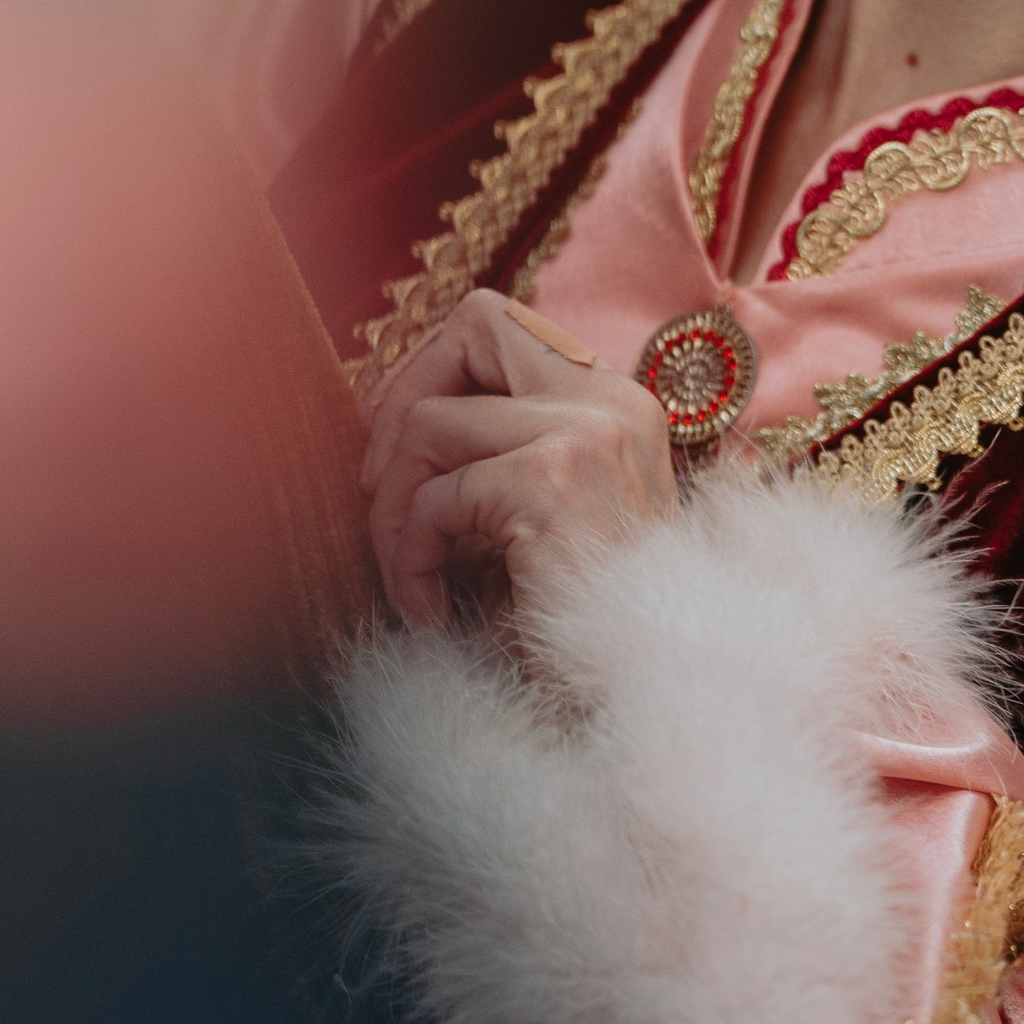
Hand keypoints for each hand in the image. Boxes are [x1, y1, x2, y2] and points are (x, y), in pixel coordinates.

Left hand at [360, 290, 675, 630]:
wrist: (641, 702)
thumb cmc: (583, 624)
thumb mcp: (547, 514)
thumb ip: (499, 452)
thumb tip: (394, 418)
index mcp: (619, 402)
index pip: (504, 326)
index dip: (436, 373)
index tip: (409, 456)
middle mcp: (613, 401)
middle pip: (476, 321)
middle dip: (404, 398)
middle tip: (381, 489)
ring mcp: (588, 433)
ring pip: (430, 421)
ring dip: (393, 511)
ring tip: (411, 579)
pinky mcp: (552, 482)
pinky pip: (432, 500)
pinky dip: (408, 560)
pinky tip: (430, 612)